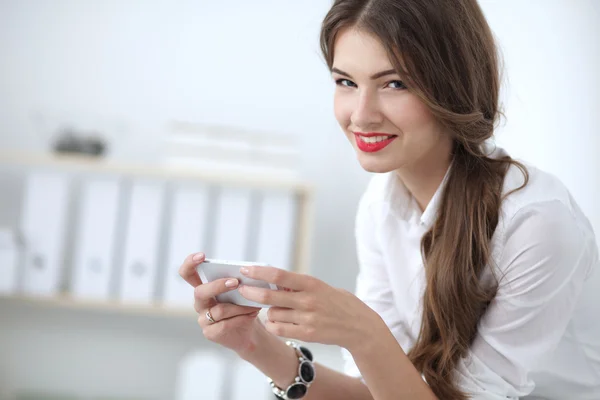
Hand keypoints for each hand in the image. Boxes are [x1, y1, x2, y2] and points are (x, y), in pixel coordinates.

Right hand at [179, 252, 263, 354]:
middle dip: (218, 285)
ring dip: (239, 306)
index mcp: (204, 288)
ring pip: (219, 309)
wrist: (250, 332)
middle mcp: (200, 303)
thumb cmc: (244, 307)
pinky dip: (241, 318)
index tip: (202, 255)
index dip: (190, 263)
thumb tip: (244, 273)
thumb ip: (238, 282)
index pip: (188, 273)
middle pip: (200, 292)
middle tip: (236, 282)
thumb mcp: (241, 292)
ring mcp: (202, 319)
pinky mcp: (210, 333)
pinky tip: (252, 315)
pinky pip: (224, 324)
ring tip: (254, 304)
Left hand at [237, 265, 383, 351]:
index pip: (279, 275)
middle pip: (269, 296)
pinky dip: (274, 325)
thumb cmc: (338, 303)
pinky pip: (279, 329)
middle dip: (251, 292)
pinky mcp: (307, 334)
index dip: (259, 272)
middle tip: (242, 290)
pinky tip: (278, 321)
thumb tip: (274, 280)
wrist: (360, 327)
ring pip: (272, 314)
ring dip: (267, 311)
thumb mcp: (321, 287)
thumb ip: (299, 285)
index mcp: (311, 283)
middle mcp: (308, 300)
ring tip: (273, 309)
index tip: (245, 270)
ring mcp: (307, 318)